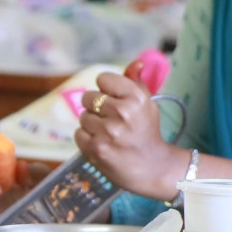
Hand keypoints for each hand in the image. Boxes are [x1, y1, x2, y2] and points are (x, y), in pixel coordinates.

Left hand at [75, 71, 189, 199]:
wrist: (153, 168)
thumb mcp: (147, 105)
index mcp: (136, 97)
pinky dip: (87, 139)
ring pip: (83, 116)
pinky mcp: (96, 149)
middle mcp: (123, 112)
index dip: (107, 90)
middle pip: (88, 97)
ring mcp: (108, 131)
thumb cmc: (147, 133)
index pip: (103, 79)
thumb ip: (136, 83)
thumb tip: (137, 63)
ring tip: (109, 134)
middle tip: (112, 119)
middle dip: (96, 107)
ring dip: (92, 124)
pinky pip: (78, 133)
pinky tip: (103, 144)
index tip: (115, 100)